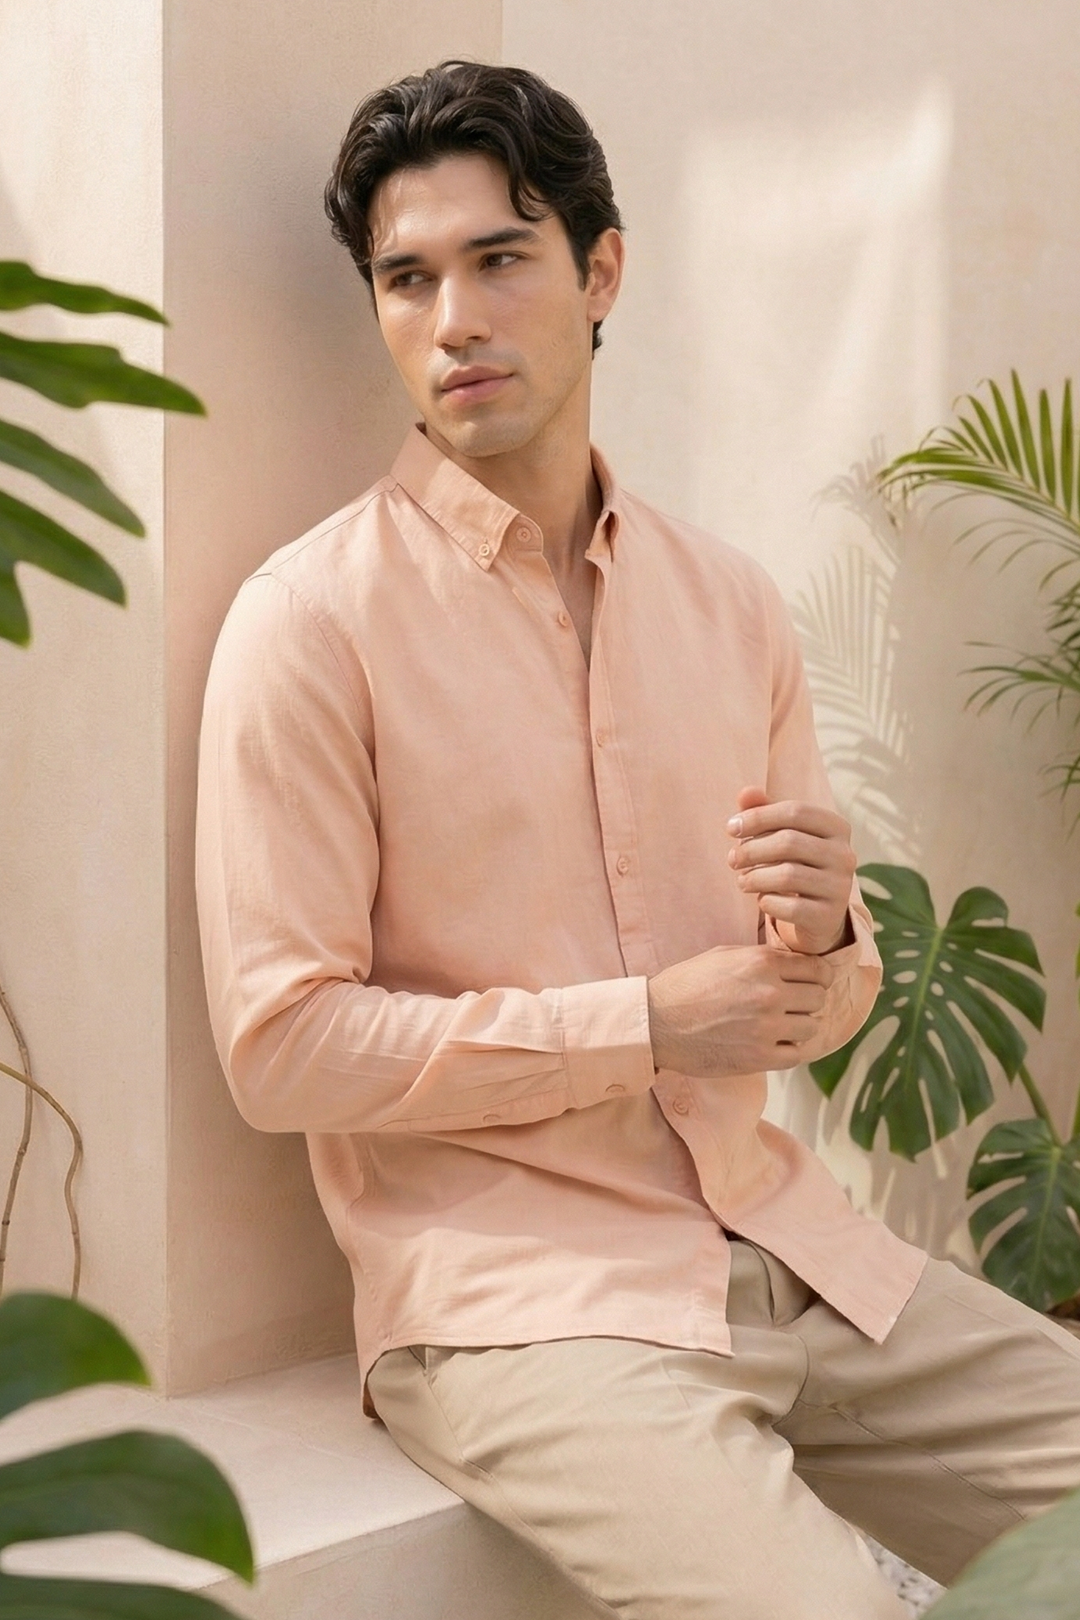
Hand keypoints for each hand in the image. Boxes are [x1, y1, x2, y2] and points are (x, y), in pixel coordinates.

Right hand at [647, 944, 836, 1077]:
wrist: (656, 1022)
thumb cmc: (686, 985)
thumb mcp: (724, 956)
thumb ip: (763, 958)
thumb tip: (794, 963)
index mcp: (763, 963)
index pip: (818, 970)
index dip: (818, 977)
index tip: (811, 983)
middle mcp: (770, 993)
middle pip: (818, 998)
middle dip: (807, 1000)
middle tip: (791, 1005)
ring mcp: (767, 1028)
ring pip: (812, 1026)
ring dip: (800, 1026)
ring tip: (780, 1025)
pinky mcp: (760, 1057)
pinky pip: (797, 1054)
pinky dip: (791, 1048)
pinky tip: (775, 1043)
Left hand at [726, 787, 855, 955]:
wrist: (819, 914)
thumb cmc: (796, 864)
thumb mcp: (782, 834)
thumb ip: (764, 811)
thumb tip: (745, 793)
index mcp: (836, 827)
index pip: (795, 811)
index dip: (758, 817)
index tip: (731, 828)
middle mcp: (845, 855)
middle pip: (789, 842)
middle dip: (751, 850)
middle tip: (732, 860)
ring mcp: (840, 887)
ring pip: (787, 876)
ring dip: (754, 878)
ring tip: (742, 880)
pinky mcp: (828, 915)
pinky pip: (789, 907)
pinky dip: (767, 902)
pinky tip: (763, 899)